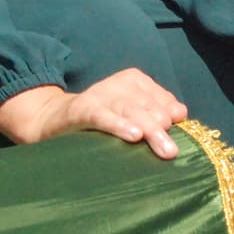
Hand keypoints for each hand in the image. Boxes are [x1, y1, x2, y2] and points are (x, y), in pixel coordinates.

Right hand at [0, 69, 187, 159]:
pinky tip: (132, 136)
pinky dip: (117, 124)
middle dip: (161, 128)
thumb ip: (155, 113)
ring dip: (148, 130)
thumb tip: (181, 114)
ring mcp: (99, 95)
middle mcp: (118, 84)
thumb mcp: (130, 115)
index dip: (171, 115)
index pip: (161, 98)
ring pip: (130, 110)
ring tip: (164, 148)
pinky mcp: (81, 109)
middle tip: (173, 152)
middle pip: (148, 106)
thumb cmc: (102, 122)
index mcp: (134, 81)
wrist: (53, 121)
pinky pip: (102, 115)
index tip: (180, 133)